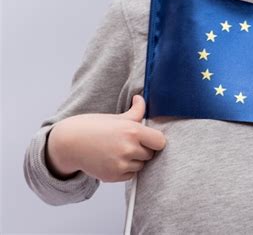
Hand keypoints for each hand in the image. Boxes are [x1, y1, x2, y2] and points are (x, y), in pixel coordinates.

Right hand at [46, 95, 166, 181]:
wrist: (68, 143)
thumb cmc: (92, 127)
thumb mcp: (116, 117)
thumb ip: (135, 111)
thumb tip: (141, 98)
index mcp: (133, 131)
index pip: (160, 142)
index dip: (155, 140)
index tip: (148, 138)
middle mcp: (129, 149)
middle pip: (151, 154)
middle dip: (143, 149)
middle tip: (127, 142)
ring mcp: (121, 165)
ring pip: (141, 165)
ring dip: (135, 160)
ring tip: (118, 150)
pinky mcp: (113, 176)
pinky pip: (130, 175)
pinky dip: (125, 169)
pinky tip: (113, 159)